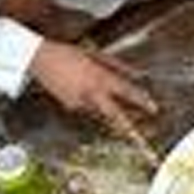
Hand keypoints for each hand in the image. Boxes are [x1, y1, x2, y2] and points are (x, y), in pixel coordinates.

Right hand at [28, 40, 157, 138]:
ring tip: (123, 118)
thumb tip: (136, 73)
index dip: (141, 100)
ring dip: (111, 114)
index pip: (126, 91)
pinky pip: (87, 108)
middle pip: (114, 114)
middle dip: (128, 128)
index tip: (153, 108)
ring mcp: (79, 102)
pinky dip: (91, 103)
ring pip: (101, 112)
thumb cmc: (68, 53)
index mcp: (99, 77)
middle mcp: (91, 93)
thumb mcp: (96, 55)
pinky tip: (82, 90)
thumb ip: (118, 66)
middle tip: (141, 140)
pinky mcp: (70, 106)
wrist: (39, 59)